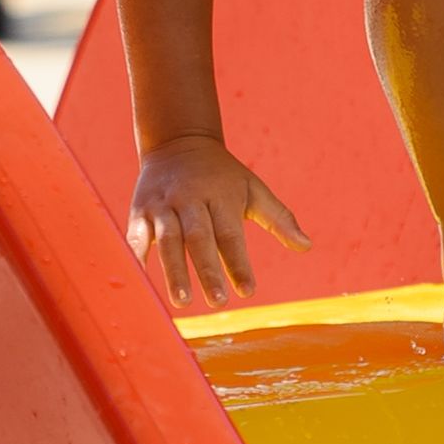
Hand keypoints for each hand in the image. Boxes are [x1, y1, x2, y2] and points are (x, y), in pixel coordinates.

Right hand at [129, 136, 309, 314]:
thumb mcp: (253, 189)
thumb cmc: (222, 174)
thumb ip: (279, 219)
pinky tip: (140, 282)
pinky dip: (137, 258)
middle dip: (207, 271)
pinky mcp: (140, 210)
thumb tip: (307, 246)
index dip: (238, 263)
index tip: (248, 291)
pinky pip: (136, 236)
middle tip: (218, 302)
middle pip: (199, 238)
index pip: (230, 234)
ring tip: (183, 301)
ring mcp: (163, 205)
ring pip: (168, 240)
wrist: (177, 140)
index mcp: (221, 197)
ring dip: (173, 271)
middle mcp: (191, 201)